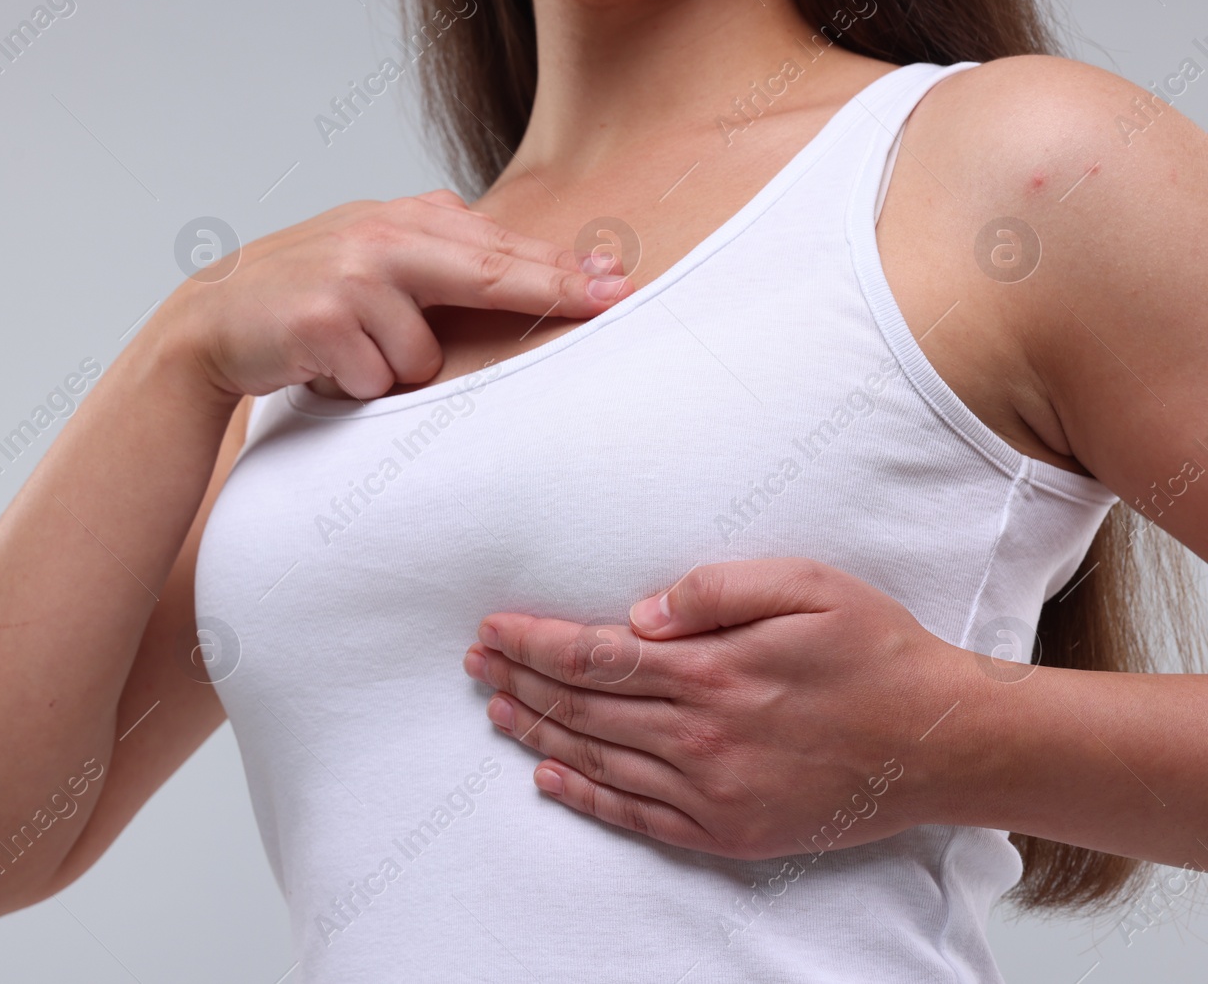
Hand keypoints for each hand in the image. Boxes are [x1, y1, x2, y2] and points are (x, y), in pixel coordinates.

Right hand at [152, 189, 629, 402]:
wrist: (210, 323)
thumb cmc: (304, 295)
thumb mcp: (369, 254)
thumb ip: (436, 248)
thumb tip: (526, 256)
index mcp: (400, 217)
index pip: (496, 245)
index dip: (560, 266)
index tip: (615, 280)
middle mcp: (379, 237)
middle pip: (488, 274)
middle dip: (553, 291)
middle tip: (612, 301)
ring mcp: (350, 277)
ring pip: (422, 357)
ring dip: (393, 372)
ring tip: (350, 354)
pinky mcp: (322, 322)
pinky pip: (378, 381)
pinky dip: (357, 389)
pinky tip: (323, 367)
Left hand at [461, 557, 980, 858]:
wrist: (941, 742)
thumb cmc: (876, 652)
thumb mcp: (806, 586)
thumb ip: (716, 590)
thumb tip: (640, 613)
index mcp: (713, 671)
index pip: (594, 656)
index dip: (534, 643)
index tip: (493, 630)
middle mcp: (702, 736)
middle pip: (584, 709)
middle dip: (522, 681)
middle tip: (477, 664)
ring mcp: (712, 791)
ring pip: (599, 759)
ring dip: (539, 732)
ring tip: (496, 710)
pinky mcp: (727, 831)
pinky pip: (636, 815)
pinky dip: (585, 796)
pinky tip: (548, 776)